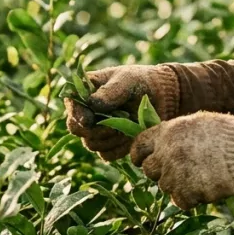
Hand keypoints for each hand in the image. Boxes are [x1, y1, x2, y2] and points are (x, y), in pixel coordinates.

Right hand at [64, 64, 179, 160]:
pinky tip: (130, 136)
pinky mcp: (110, 144)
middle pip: (76, 129)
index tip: (88, 120)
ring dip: (110, 137)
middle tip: (114, 124)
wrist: (162, 97)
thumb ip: (110, 90)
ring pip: (91, 144)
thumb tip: (92, 103)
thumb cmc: (142, 81)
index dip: (76, 115)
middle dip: (95, 129)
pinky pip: (107, 154)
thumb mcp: (127, 80)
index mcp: (85, 91)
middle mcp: (87, 112)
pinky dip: (118, 148)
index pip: (71, 106)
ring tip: (128, 124)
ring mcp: (97, 129)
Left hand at [130, 112, 233, 209]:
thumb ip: (173, 135)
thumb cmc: (226, 134)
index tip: (143, 161)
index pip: (138, 146)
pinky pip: (181, 201)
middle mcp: (166, 152)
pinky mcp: (188, 192)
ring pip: (165, 187)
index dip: (139, 156)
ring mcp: (176, 174)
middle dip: (161, 172)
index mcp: (167, 132)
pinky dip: (192, 198)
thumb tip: (158, 148)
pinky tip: (207, 186)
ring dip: (179, 185)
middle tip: (180, 170)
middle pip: (149, 170)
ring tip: (201, 175)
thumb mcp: (195, 123)